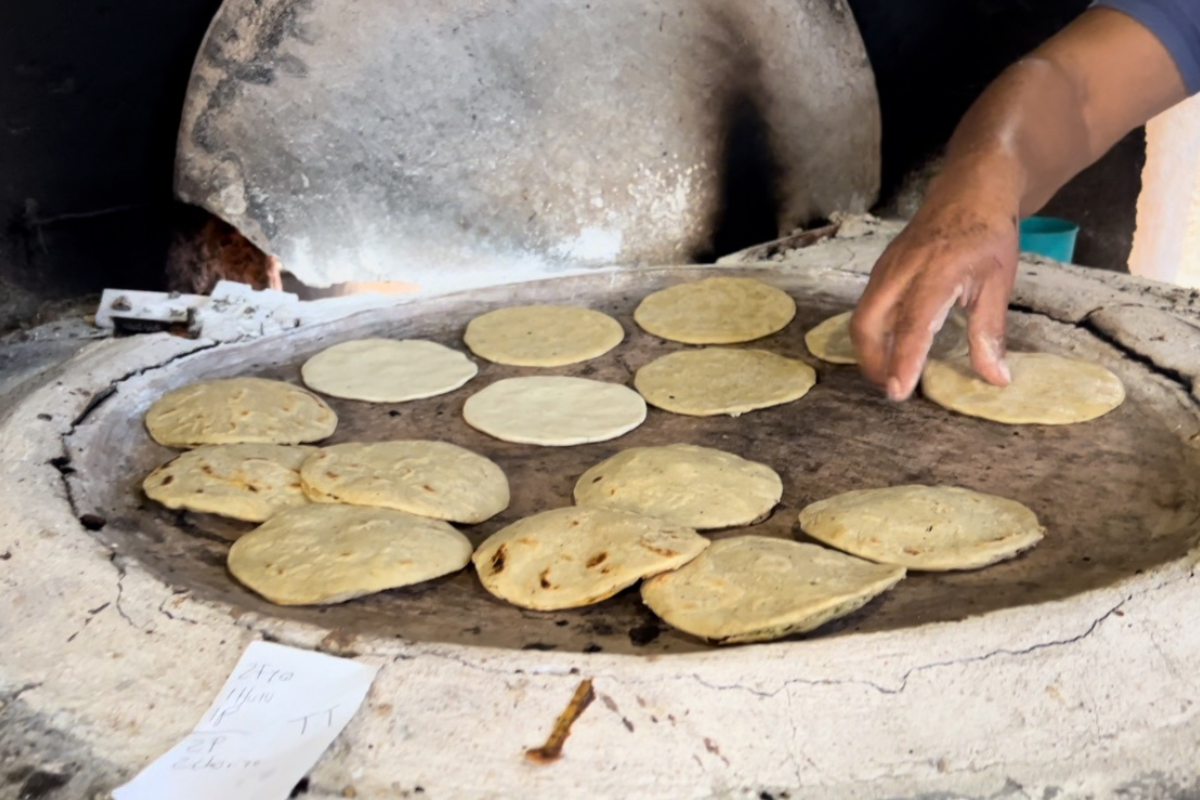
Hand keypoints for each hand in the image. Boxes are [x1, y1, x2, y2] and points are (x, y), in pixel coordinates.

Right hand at [849, 199, 1019, 400]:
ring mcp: (885, 269)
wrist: (969, 188)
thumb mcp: (999, 283)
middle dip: (874, 363)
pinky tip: (891, 347)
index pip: (911, 324)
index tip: (900, 391)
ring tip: (891, 374)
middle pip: (867, 324)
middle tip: (895, 390)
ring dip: (870, 351)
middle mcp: (901, 271)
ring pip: (861, 318)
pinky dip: (873, 334)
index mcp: (935, 273)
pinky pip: (867, 307)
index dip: (903, 360)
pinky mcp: (881, 270)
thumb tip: (995, 379)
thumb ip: (990, 332)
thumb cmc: (988, 234)